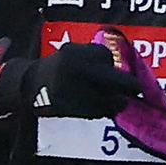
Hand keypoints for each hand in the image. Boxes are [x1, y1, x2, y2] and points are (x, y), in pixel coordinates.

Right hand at [0, 42, 137, 118]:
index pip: (106, 57)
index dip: (112, 65)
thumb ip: (95, 58)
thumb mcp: (72, 53)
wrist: (28, 85)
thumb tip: (125, 72)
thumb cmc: (57, 68)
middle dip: (130, 86)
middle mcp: (76, 70)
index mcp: (75, 52)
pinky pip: (98, 112)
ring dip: (118, 101)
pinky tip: (99, 107)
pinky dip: (104, 110)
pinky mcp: (73, 108)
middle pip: (117, 80)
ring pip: (110, 99)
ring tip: (117, 101)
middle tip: (136, 89)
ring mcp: (75, 90)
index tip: (113, 70)